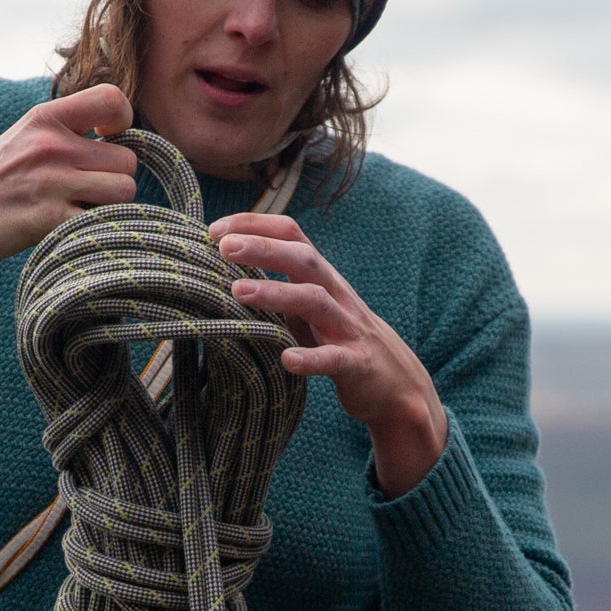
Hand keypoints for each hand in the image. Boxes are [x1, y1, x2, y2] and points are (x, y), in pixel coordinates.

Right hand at [0, 85, 139, 285]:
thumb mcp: (25, 137)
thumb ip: (68, 131)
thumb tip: (122, 137)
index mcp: (46, 118)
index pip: (113, 99)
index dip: (122, 121)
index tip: (106, 139)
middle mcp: (52, 145)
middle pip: (127, 160)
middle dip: (114, 179)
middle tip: (86, 191)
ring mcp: (52, 182)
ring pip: (124, 191)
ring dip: (110, 206)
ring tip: (80, 210)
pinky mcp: (49, 219)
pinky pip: (104, 221)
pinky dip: (96, 229)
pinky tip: (71, 229)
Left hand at [209, 213, 448, 494]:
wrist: (396, 384)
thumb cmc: (338, 339)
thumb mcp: (309, 307)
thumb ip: (277, 289)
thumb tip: (222, 271)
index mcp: (322, 278)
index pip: (292, 235)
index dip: (255, 226)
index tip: (214, 230)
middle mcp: (337, 295)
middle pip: (303, 259)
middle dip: (263, 249)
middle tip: (223, 248)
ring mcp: (349, 329)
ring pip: (315, 301)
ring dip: (277, 294)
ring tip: (238, 293)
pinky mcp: (358, 365)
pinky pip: (334, 358)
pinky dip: (311, 359)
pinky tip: (287, 361)